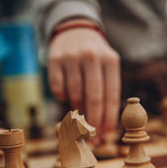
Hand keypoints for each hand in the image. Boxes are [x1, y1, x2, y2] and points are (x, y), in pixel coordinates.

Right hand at [48, 21, 120, 142]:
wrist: (75, 29)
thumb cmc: (94, 57)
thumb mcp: (107, 66)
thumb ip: (107, 91)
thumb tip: (104, 127)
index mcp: (110, 61)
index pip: (112, 96)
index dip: (109, 119)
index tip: (106, 136)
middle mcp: (92, 57)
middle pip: (94, 98)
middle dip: (94, 122)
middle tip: (92, 138)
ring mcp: (72, 57)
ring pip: (75, 94)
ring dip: (78, 109)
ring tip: (80, 115)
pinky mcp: (54, 59)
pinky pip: (57, 88)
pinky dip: (62, 97)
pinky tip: (67, 95)